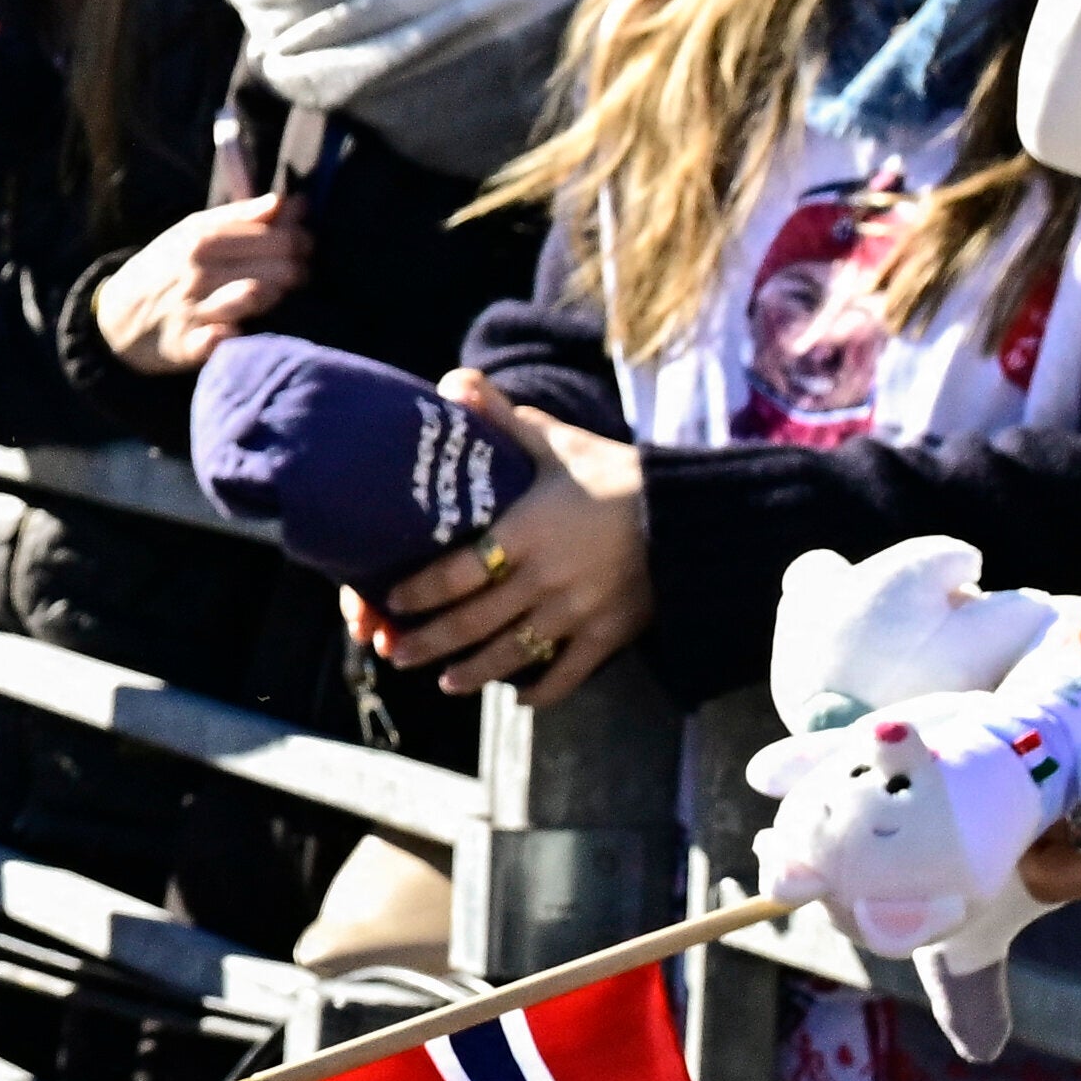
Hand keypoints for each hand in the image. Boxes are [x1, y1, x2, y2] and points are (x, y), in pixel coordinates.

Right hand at [93, 189, 307, 378]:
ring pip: (256, 295)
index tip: (304, 246)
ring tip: (275, 294)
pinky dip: (231, 335)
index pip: (274, 234)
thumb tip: (291, 202)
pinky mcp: (188, 345)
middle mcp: (199, 270)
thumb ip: (243, 216)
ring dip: (276, 295)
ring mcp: (193, 308)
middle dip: (297, 268)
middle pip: (276, 264)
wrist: (116, 316)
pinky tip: (238, 331)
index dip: (300, 239)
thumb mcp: (193, 233)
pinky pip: (219, 340)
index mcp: (202, 237)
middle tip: (296, 273)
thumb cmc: (167, 269)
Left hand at [357, 380, 650, 706]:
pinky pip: (568, 674)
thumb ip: (503, 419)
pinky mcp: (608, 636)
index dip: (419, 591)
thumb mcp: (557, 443)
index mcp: (525, 533)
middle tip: (396, 654)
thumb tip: (454, 383)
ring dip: (473, 673)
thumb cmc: (613, 475)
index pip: (457, 572)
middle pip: (473, 623)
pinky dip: (542, 691)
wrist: (689, 514)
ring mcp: (576, 613)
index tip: (390, 600)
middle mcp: (544, 580)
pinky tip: (520, 698)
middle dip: (429, 643)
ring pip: (512, 654)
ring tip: (445, 682)